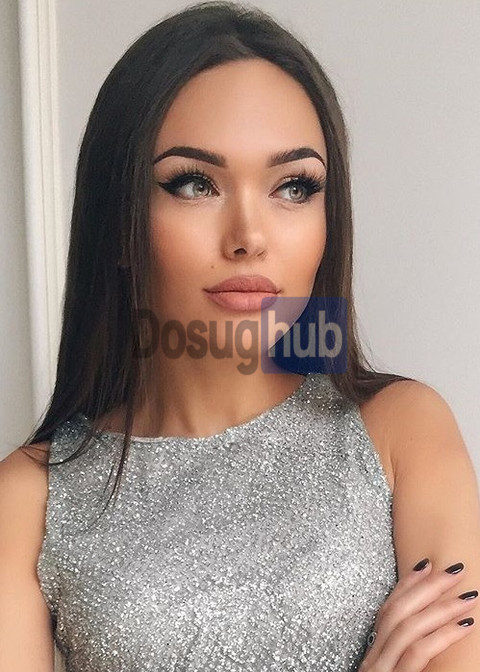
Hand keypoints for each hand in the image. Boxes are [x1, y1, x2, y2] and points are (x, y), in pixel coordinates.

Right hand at [358, 558, 476, 670]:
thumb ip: (407, 655)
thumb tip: (432, 627)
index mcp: (374, 655)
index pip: (387, 610)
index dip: (406, 584)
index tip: (426, 563)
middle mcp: (374, 658)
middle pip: (396, 612)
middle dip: (427, 587)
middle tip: (455, 570)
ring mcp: (381, 669)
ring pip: (407, 628)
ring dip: (441, 608)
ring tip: (468, 596)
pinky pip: (418, 652)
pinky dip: (442, 635)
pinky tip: (464, 625)